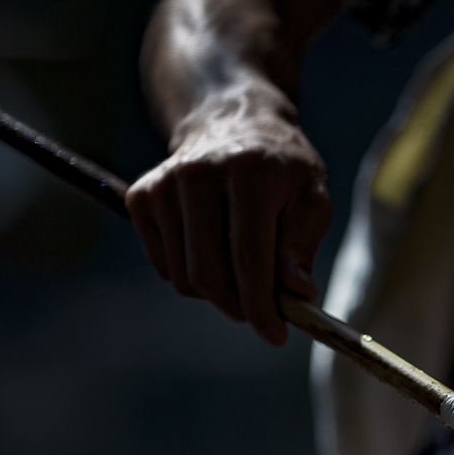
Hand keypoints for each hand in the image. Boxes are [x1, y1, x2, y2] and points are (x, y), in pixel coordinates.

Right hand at [126, 92, 330, 345]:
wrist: (230, 119)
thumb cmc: (281, 167)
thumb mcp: (311, 196)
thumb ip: (302, 244)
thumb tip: (296, 293)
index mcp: (251, 174)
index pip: (250, 258)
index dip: (261, 305)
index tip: (275, 335)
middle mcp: (199, 175)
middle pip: (211, 274)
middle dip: (239, 307)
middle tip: (261, 312)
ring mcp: (164, 185)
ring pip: (184, 276)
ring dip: (216, 293)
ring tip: (241, 274)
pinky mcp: (142, 196)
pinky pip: (164, 265)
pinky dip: (190, 275)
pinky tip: (212, 250)